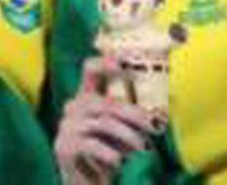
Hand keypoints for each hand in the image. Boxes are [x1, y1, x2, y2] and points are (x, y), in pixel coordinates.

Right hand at [54, 57, 156, 182]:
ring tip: (142, 149)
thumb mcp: (121, 133)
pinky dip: (110, 153)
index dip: (106, 63)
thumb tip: (161, 112)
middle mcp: (73, 108)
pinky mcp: (64, 146)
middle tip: (153, 127)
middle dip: (133, 114)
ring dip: (128, 136)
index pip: (90, 70)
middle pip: (106, 102)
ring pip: (103, 122)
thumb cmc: (107, 156)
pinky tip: (120, 162)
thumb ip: (131, 119)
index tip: (125, 64)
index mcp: (86, 98)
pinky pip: (92, 144)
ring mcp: (67, 127)